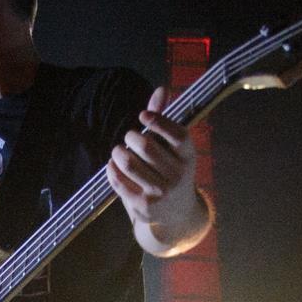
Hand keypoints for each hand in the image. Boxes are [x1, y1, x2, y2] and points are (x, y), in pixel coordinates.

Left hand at [106, 86, 201, 244]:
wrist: (176, 213)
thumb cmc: (171, 171)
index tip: (142, 115)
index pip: (177, 134)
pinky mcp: (143, 206)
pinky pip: (119, 182)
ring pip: (130, 164)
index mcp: (189, 156)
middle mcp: (179, 175)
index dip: (158, 121)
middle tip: (129, 137)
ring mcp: (161, 193)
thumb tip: (161, 89)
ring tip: (119, 151)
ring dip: (118, 152)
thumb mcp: (173, 148)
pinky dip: (111, 170)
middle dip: (131, 137)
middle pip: (146, 147)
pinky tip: (113, 165)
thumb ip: (164, 119)